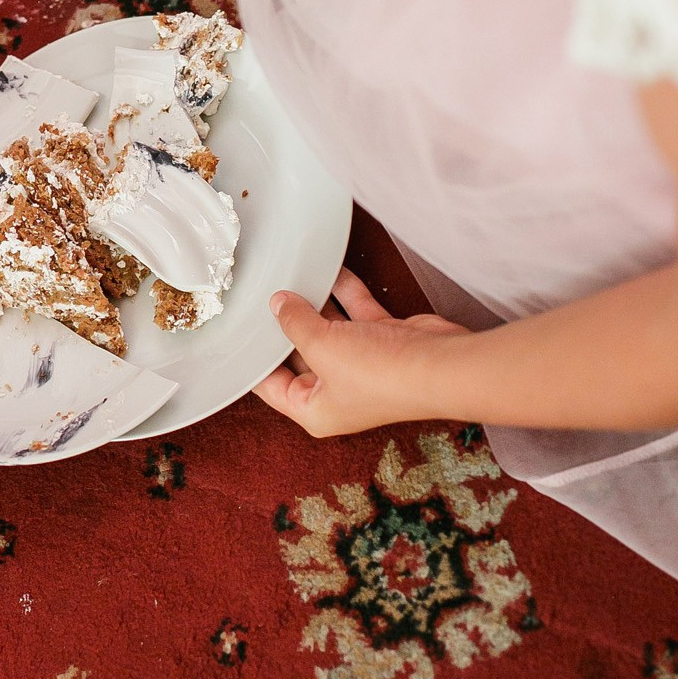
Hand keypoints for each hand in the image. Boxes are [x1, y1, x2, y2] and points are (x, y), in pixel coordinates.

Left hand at [253, 268, 467, 437]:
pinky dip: (344, 292)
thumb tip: (278, 304)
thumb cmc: (383, 375)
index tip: (237, 331)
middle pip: (299, 353)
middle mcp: (337, 391)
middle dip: (285, 324)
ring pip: (328, 329)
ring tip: (293, 276)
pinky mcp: (383, 340)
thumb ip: (295, 322)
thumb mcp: (322, 346)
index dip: (252, 358)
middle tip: (263, 294)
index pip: (270, 385)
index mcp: (314, 409)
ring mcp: (361, 365)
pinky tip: (329, 270)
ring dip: (315, 303)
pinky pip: (355, 312)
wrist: (441, 366)